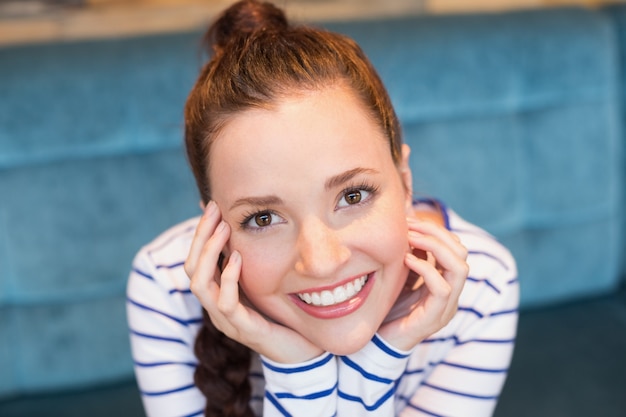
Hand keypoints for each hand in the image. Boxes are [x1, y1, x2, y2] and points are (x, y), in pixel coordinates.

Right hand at [184, 201, 323, 363]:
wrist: (301, 350)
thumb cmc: (281, 313)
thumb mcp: (262, 281)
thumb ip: (249, 259)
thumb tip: (241, 225)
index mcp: (217, 294)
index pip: (195, 261)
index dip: (200, 234)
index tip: (212, 206)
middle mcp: (215, 307)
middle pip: (191, 269)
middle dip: (200, 237)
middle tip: (213, 211)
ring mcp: (226, 320)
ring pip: (200, 285)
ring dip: (209, 254)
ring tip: (223, 229)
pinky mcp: (243, 328)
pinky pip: (225, 303)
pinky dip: (228, 278)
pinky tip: (237, 258)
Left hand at [378, 216, 468, 350]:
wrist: (377, 344)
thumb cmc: (387, 308)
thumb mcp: (400, 277)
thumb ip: (409, 258)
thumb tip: (407, 227)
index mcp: (446, 283)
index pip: (457, 249)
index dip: (437, 231)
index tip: (411, 221)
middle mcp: (451, 295)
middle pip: (462, 254)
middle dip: (438, 234)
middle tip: (411, 227)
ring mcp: (445, 308)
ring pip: (459, 269)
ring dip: (434, 247)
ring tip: (410, 238)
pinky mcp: (433, 319)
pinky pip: (441, 288)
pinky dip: (425, 268)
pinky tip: (405, 259)